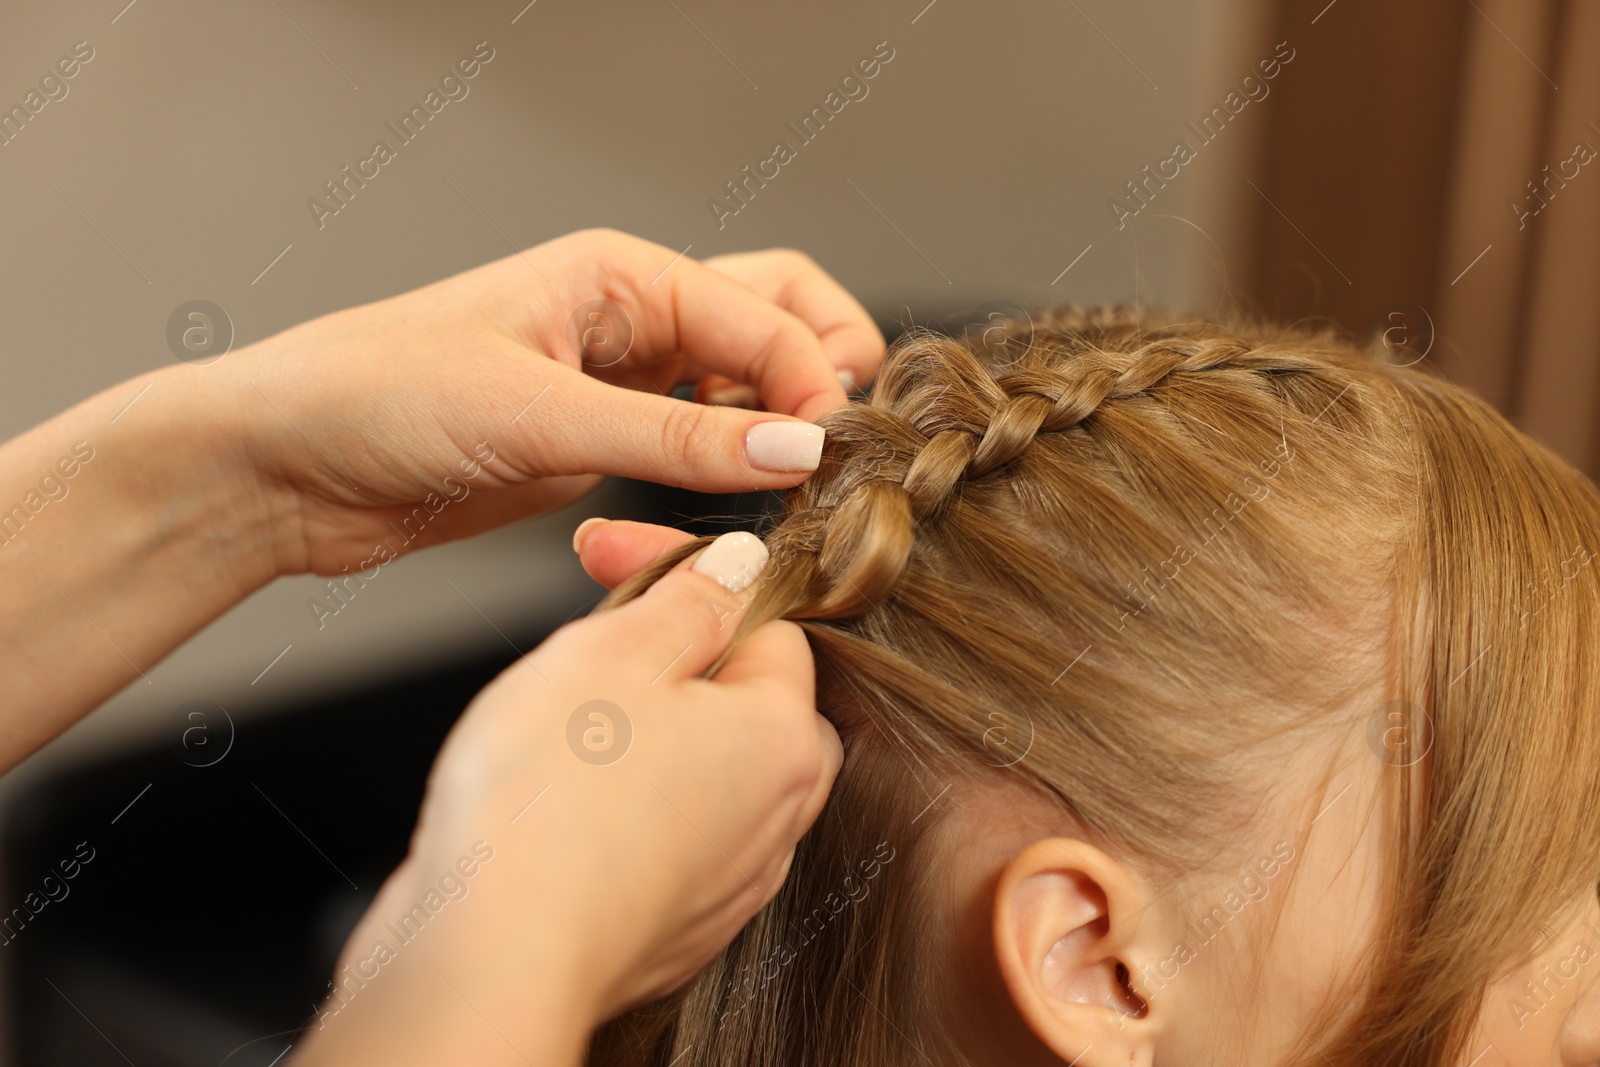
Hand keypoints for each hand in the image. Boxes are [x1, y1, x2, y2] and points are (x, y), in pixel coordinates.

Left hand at [218, 229, 883, 574]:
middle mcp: (631, 317)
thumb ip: (674, 435)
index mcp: (619, 274)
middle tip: (834, 447)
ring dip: (780, 425)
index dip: (812, 380)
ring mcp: (620, 381)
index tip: (825, 454)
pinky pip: (698, 442)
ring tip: (794, 488)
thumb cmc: (377, 398)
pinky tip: (735, 505)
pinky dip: (733, 467)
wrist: (284, 464)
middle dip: (822, 369)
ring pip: (745, 383)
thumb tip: (795, 450)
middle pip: (776, 318)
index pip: (766, 311)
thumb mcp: (537, 414)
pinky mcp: (599, 441)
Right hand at [295, 532, 841, 1064]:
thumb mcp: (615, 651)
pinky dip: (623, 807)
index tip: (615, 561)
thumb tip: (739, 568)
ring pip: (705, 772)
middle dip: (677, 662)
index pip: (770, 628)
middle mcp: (773, 819)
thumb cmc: (548, 808)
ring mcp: (726, 882)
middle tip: (596, 645)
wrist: (492, 958)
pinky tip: (560, 798)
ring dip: (646, 734)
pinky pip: (666, 839)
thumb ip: (689, 600)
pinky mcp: (671, 927)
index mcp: (781, 738)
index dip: (689, 581)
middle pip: (748, 703)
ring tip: (562, 722)